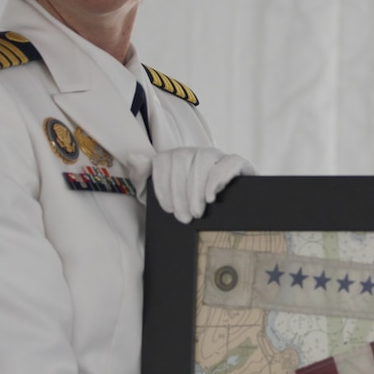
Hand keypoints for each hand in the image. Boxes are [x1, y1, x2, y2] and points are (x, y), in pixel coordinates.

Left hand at [138, 146, 253, 222]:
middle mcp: (197, 152)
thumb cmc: (187, 207)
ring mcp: (219, 156)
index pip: (163, 159)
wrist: (224, 221)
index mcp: (177, 158)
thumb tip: (134, 158)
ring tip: (197, 212)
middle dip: (180, 192)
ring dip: (197, 189)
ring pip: (204, 158)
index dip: (162, 186)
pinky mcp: (239, 164)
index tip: (167, 209)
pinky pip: (230, 161)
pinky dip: (219, 178)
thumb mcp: (158, 196)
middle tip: (184, 218)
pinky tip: (212, 197)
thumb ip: (142, 177)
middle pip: (183, 159)